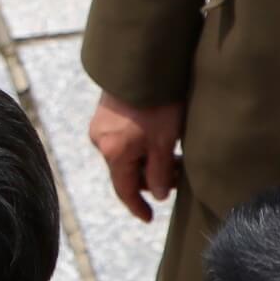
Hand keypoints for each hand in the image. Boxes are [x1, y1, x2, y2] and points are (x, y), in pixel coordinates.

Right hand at [89, 91, 183, 222]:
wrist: (142, 62)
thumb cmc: (156, 103)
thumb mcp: (164, 142)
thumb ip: (160, 172)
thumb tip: (159, 194)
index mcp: (113, 153)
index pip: (124, 190)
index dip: (138, 206)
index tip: (148, 217)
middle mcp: (101, 140)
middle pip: (126, 171)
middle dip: (150, 177)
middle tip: (178, 174)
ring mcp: (101, 124)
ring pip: (126, 154)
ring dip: (148, 159)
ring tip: (173, 153)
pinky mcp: (106, 111)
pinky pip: (123, 138)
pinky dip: (141, 145)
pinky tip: (160, 137)